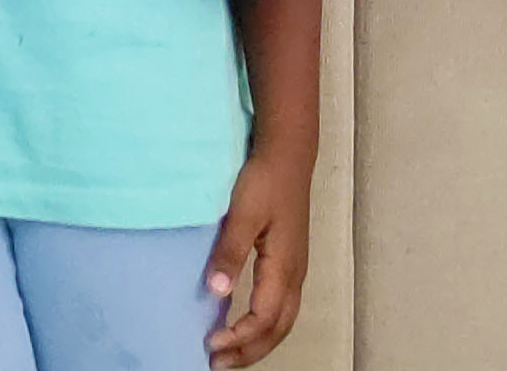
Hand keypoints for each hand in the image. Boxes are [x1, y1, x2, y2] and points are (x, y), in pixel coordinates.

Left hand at [205, 142, 312, 365]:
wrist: (288, 156)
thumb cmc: (264, 181)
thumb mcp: (243, 213)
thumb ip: (230, 251)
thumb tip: (217, 292)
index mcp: (284, 268)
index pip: (263, 318)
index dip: (239, 337)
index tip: (210, 346)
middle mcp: (295, 275)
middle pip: (277, 329)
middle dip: (250, 351)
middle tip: (218, 365)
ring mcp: (296, 270)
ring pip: (283, 321)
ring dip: (258, 342)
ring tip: (231, 355)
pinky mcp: (290, 262)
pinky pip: (282, 307)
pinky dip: (265, 326)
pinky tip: (245, 324)